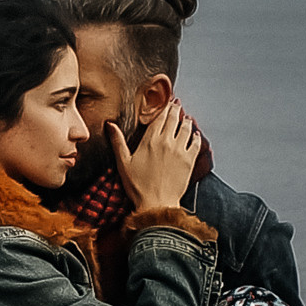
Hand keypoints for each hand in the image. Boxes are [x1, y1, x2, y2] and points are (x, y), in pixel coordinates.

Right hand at [108, 101, 202, 217]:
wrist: (156, 203)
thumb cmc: (138, 186)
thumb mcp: (123, 163)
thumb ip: (118, 142)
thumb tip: (110, 124)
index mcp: (150, 140)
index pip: (160, 117)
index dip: (164, 107)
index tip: (167, 102)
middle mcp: (167, 142)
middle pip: (173, 119)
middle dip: (175, 110)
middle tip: (177, 104)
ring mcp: (180, 150)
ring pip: (186, 128)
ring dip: (186, 120)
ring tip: (186, 117)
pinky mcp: (189, 161)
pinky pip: (196, 143)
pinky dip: (196, 136)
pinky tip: (194, 134)